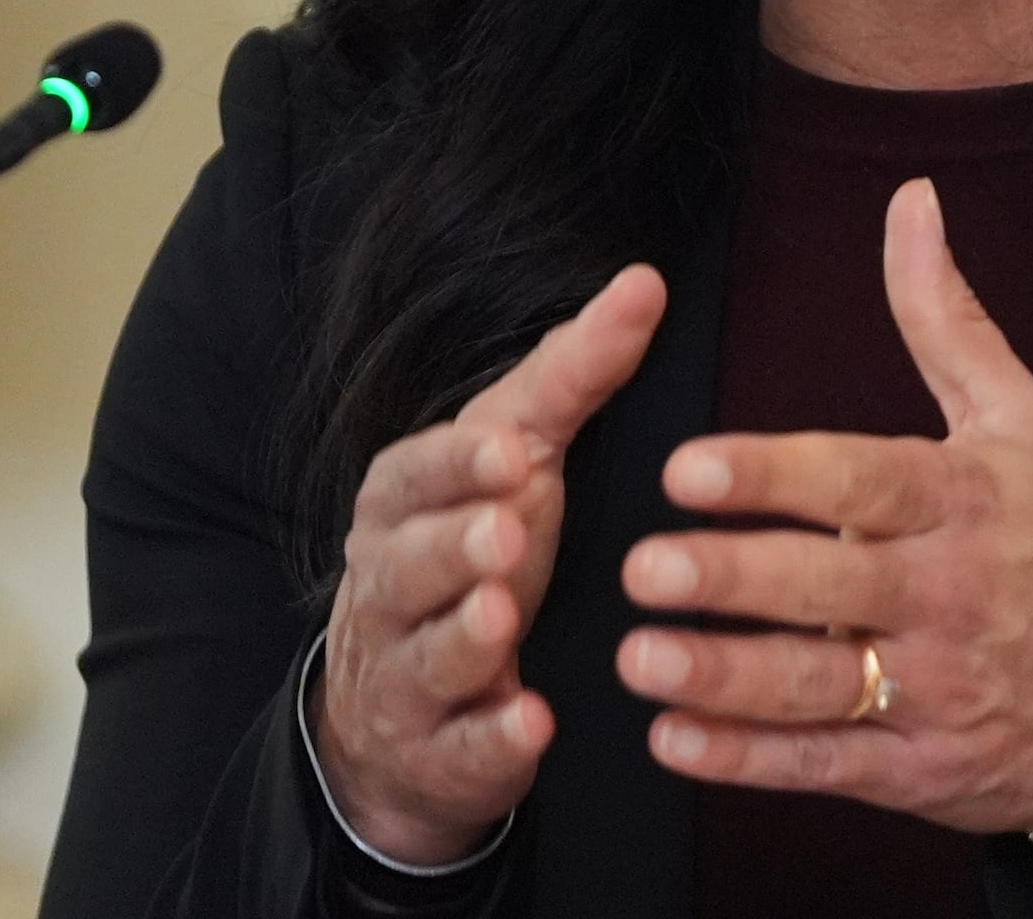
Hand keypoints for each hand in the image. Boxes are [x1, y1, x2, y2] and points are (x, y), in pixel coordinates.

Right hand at [314, 264, 666, 865]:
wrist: (409, 705)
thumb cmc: (478, 550)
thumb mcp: (518, 460)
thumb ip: (574, 376)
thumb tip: (644, 281)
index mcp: (402, 503)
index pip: (417, 472)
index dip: (459, 464)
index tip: (512, 452)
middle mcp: (388, 582)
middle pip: (409, 561)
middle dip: (453, 547)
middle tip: (503, 533)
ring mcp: (406, 672)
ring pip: (425, 653)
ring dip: (464, 635)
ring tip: (505, 616)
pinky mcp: (436, 752)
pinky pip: (459, 747)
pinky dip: (490, 738)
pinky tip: (530, 724)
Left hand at [615, 181, 1032, 846]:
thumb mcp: (1023, 421)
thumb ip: (947, 319)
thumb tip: (910, 204)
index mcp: (966, 500)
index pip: (862, 482)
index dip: (774, 475)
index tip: (686, 468)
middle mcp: (951, 594)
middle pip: (828, 584)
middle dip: (732, 578)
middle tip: (642, 566)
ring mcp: (936, 688)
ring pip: (816, 685)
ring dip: (722, 676)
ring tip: (638, 658)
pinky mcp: (920, 769)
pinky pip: (822, 765)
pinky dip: (746, 760)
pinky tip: (674, 741)